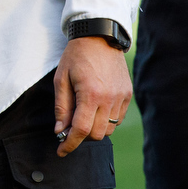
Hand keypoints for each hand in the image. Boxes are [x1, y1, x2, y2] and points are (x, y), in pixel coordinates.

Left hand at [54, 35, 132, 156]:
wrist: (99, 36)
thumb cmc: (76, 56)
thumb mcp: (61, 79)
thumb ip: (61, 108)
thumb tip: (60, 131)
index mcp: (91, 94)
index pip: (81, 130)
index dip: (70, 144)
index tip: (61, 151)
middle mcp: (109, 99)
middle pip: (96, 134)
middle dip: (81, 137)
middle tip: (69, 129)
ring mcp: (121, 97)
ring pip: (109, 129)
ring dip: (94, 129)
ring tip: (83, 116)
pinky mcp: (127, 94)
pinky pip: (118, 119)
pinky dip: (106, 121)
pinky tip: (96, 109)